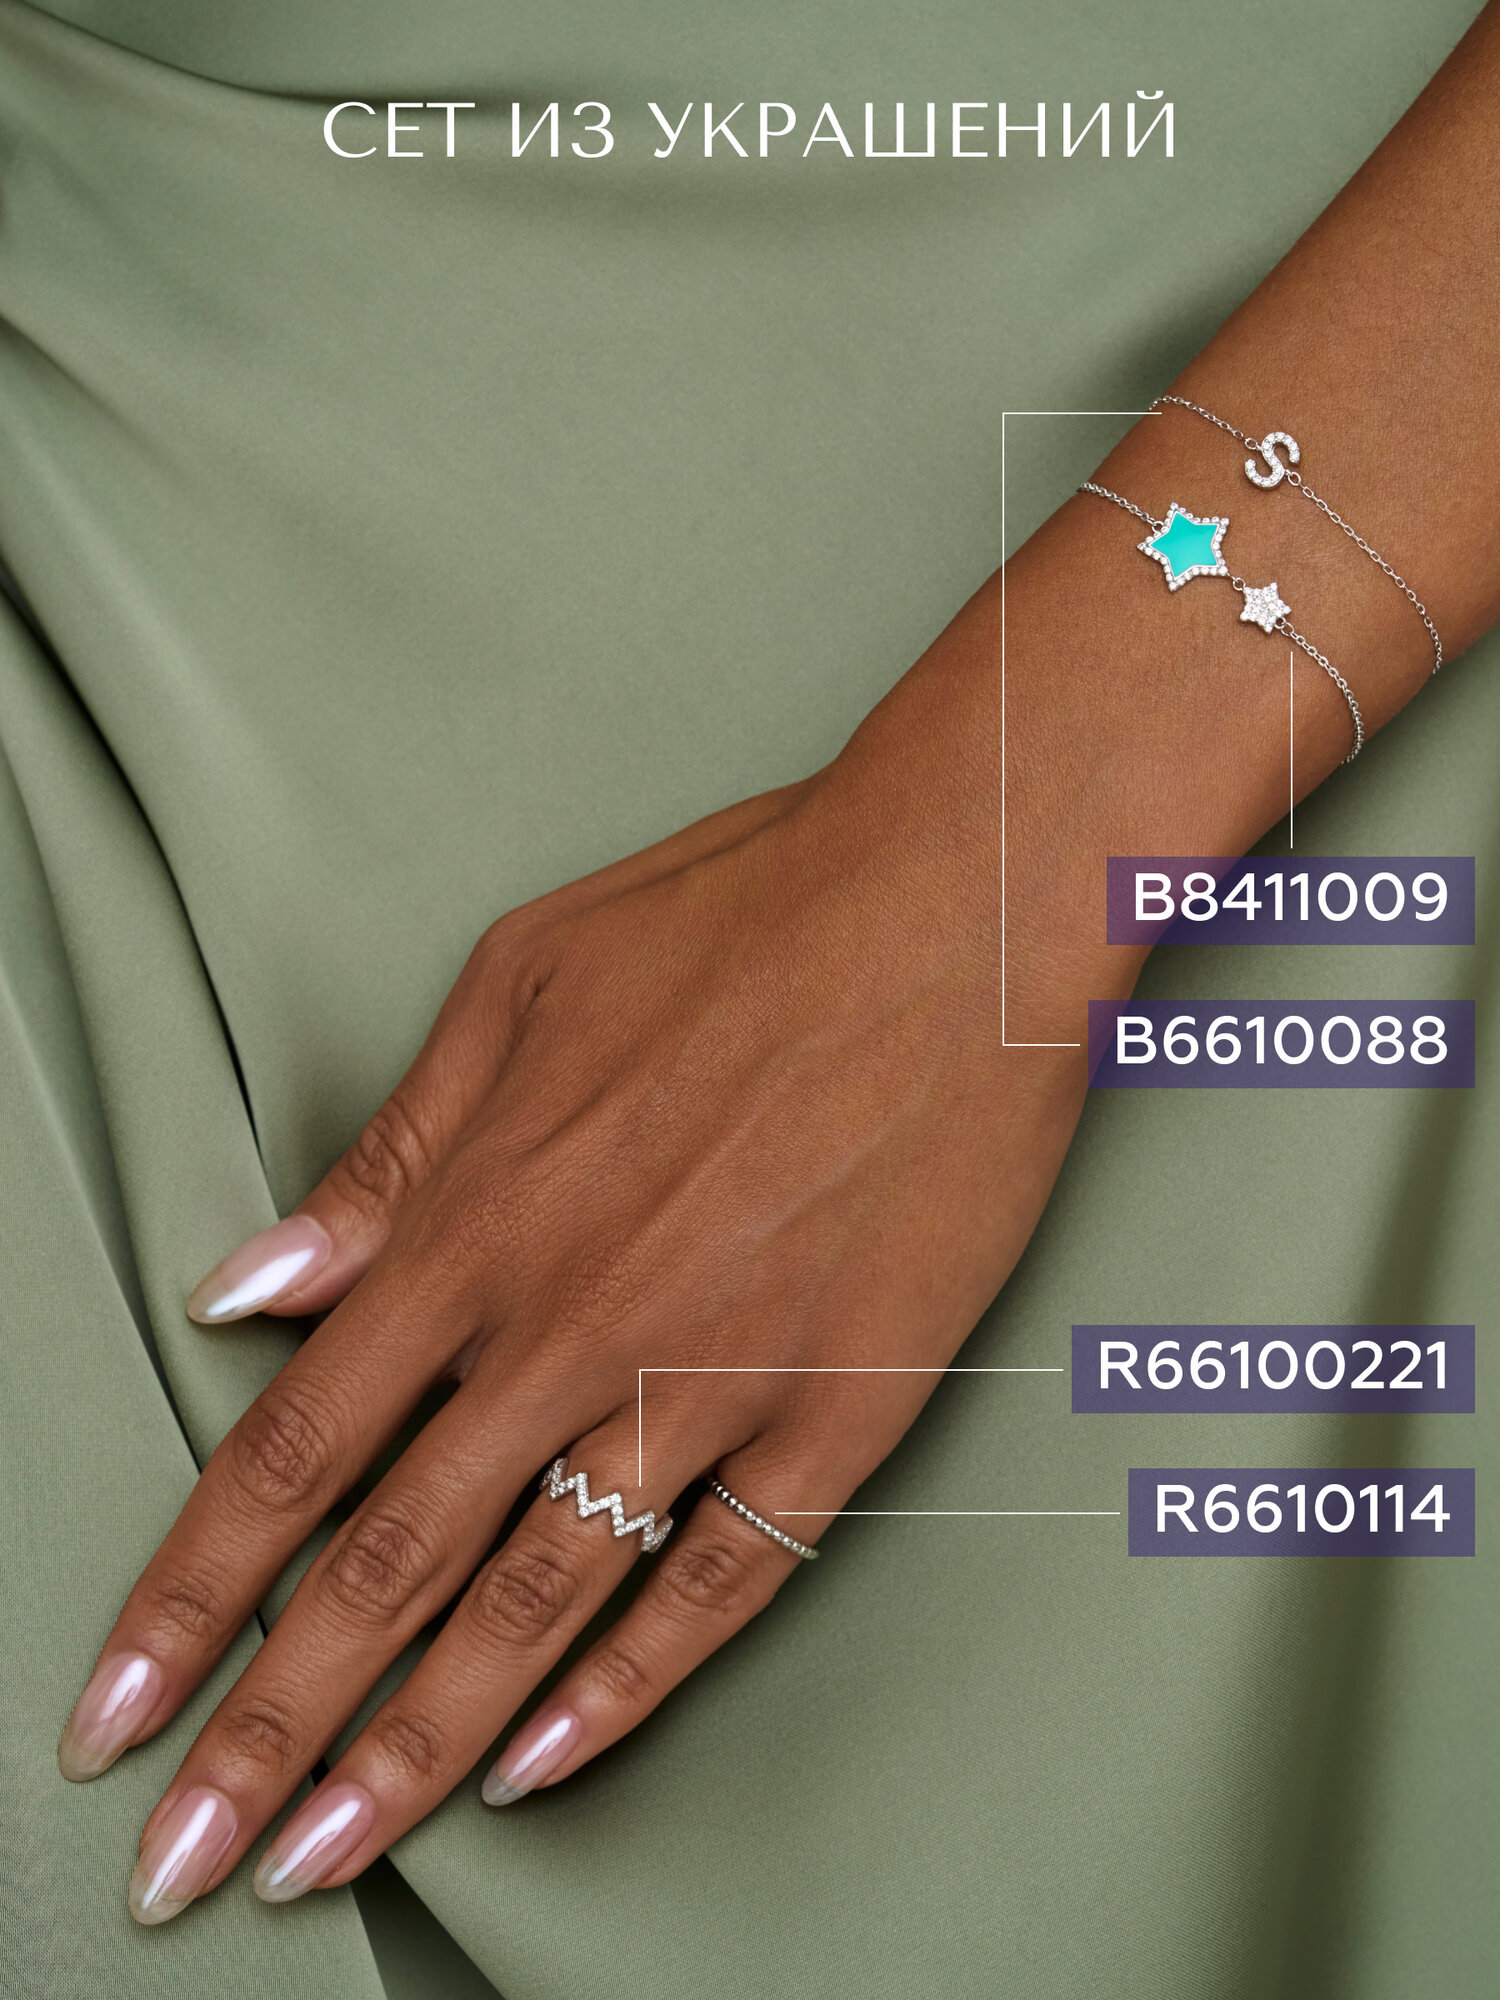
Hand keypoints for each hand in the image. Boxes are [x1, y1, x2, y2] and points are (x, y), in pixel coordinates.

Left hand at [58, 666, 1095, 1924]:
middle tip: (183, 1865)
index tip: (114, 1709)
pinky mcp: (844, 1405)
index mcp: (484, 1214)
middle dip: (268, 1732)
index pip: (291, 1448)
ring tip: (327, 1860)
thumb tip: (263, 1279)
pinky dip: (628, 1684)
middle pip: (388, 1567)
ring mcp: (713, 1374)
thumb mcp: (525, 985)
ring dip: (415, 1750)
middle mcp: (575, 1320)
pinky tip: (549, 1762)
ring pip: (536, 1602)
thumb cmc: (744, 913)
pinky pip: (721, 1578)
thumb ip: (394, 1153)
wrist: (962, 902)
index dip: (190, 1596)